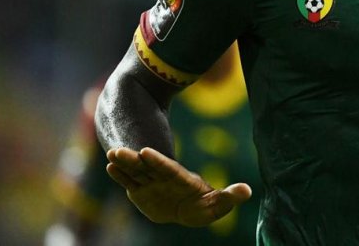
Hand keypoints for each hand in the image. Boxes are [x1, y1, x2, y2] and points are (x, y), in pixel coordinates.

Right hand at [105, 147, 251, 225]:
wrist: (189, 210)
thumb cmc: (206, 205)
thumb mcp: (219, 203)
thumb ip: (230, 196)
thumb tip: (247, 191)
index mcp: (181, 179)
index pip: (168, 168)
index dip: (158, 161)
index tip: (146, 151)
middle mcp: (164, 178)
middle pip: (147, 168)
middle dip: (134, 159)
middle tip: (118, 149)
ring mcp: (151, 184)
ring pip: (136, 172)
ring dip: (124, 164)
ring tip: (111, 153)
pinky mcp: (142, 192)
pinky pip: (130, 183)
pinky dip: (120, 176)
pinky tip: (110, 166)